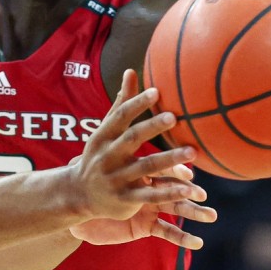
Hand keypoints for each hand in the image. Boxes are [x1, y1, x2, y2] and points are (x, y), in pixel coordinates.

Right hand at [68, 70, 214, 248]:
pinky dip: (169, 191)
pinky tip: (189, 188)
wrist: (78, 193)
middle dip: (152, 128)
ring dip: (169, 159)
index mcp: (103, 137)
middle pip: (131, 139)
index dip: (137, 104)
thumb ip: (121, 103)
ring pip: (145, 167)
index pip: (120, 117)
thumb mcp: (104, 130)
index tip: (156, 91)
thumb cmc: (98, 155)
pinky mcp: (125, 199)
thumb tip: (131, 71)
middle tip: (174, 116)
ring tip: (192, 151)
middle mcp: (108, 157)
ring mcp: (116, 179)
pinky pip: (150, 195)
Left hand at [70, 164, 216, 248]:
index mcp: (139, 171)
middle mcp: (148, 187)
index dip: (172, 172)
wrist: (81, 207)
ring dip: (193, 213)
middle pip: (172, 188)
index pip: (159, 169)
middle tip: (202, 195)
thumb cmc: (87, 182)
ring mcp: (150, 207)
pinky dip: (182, 237)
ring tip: (210, 216)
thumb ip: (96, 152)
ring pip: (175, 209)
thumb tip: (90, 136)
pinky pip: (167, 232)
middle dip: (188, 192)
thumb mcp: (90, 166)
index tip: (186, 173)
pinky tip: (197, 243)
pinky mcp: (147, 226)